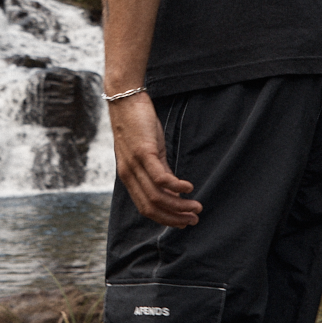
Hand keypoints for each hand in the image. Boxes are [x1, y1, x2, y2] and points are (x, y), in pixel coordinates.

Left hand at [110, 95, 201, 227]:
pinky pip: (160, 177)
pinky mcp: (143, 152)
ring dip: (179, 205)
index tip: (183, 222)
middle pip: (151, 207)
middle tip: (194, 220)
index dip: (165, 219)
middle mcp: (129, 175)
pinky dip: (176, 186)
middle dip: (174, 217)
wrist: (125, 100)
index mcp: (129, 177)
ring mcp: (135, 164)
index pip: (146, 208)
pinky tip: (189, 187)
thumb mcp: (149, 152)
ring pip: (157, 196)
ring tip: (196, 207)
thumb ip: (159, 170)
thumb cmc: (138, 125)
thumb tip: (173, 188)